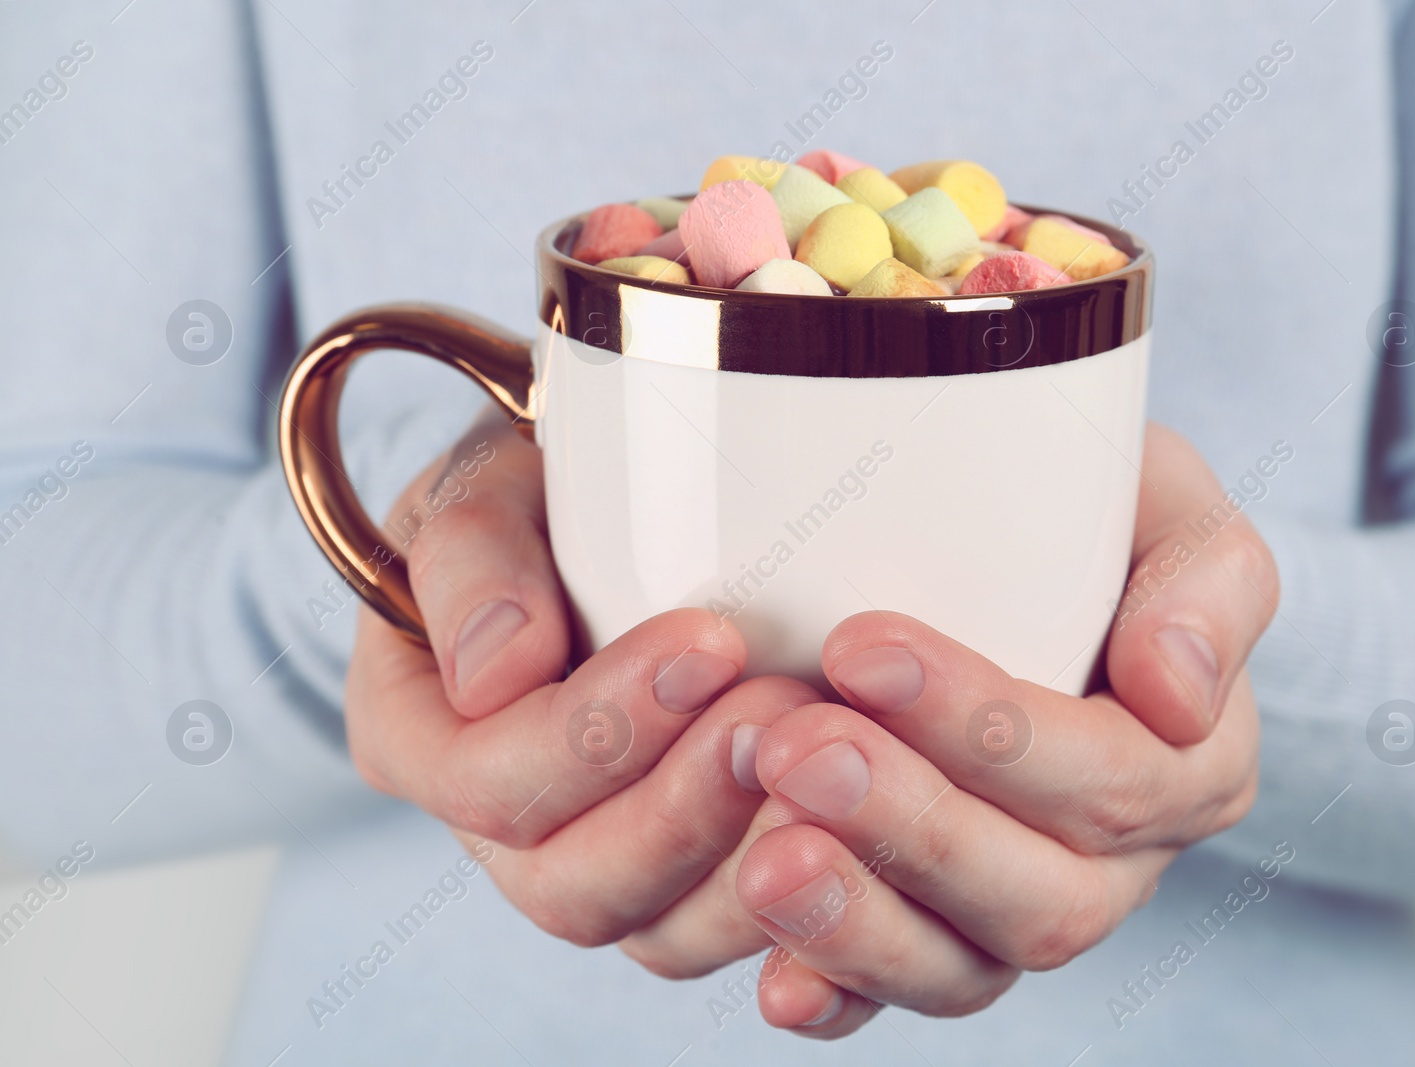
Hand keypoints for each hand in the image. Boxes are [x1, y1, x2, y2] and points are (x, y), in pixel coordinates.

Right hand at [344, 414, 817, 952]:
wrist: (616, 520)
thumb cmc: (539, 492)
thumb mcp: (481, 482)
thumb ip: (469, 554)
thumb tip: (496, 671)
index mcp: (417, 737)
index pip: (484, 778)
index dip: (593, 731)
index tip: (707, 641)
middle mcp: (494, 829)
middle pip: (567, 884)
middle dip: (680, 810)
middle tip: (778, 715)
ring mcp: (591, 867)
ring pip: (657, 931)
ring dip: (747, 863)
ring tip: (832, 768)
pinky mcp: (681, 886)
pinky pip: (731, 931)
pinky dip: (797, 897)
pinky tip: (860, 835)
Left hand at [732, 423, 1277, 1035]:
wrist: (1009, 545)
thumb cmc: (1087, 513)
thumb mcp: (1168, 510)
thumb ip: (1207, 582)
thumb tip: (1176, 694)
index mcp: (1192, 767)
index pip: (1109, 778)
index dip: (988, 728)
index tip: (863, 647)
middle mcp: (1116, 868)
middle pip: (1038, 896)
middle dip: (911, 827)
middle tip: (794, 746)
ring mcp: (1016, 916)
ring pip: (962, 969)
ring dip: (860, 923)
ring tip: (766, 861)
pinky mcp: (932, 940)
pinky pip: (890, 1002)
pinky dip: (835, 996)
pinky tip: (775, 984)